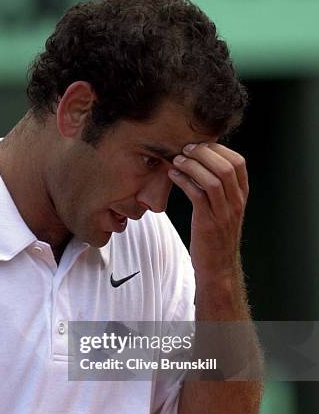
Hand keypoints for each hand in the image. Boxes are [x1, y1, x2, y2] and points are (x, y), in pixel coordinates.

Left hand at [168, 142, 247, 282]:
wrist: (217, 267)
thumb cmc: (216, 236)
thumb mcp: (225, 210)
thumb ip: (220, 189)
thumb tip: (202, 164)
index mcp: (241, 196)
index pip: (238, 162)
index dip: (218, 149)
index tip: (200, 146)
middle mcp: (236, 202)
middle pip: (225, 166)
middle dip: (203, 153)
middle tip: (185, 149)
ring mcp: (223, 213)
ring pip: (212, 179)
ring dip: (192, 165)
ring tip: (176, 161)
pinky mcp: (207, 222)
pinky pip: (197, 195)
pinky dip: (183, 181)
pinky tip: (173, 176)